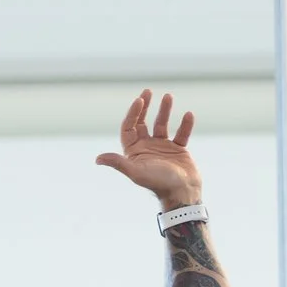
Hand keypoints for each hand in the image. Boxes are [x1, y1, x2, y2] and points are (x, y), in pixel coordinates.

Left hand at [95, 89, 200, 209]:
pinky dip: (185, 125)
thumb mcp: (137, 172)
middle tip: (147, 92)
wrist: (182, 194)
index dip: (133, 113)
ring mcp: (162, 148)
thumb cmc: (159, 183)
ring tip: (168, 96)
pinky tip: (188, 114)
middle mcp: (147, 148)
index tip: (140, 100)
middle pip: (142, 123)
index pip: (129, 127)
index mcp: (134, 152)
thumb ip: (118, 163)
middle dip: (145, 107)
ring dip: (164, 110)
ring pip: (162, 125)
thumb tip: (98, 159)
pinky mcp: (178, 150)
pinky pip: (181, 134)